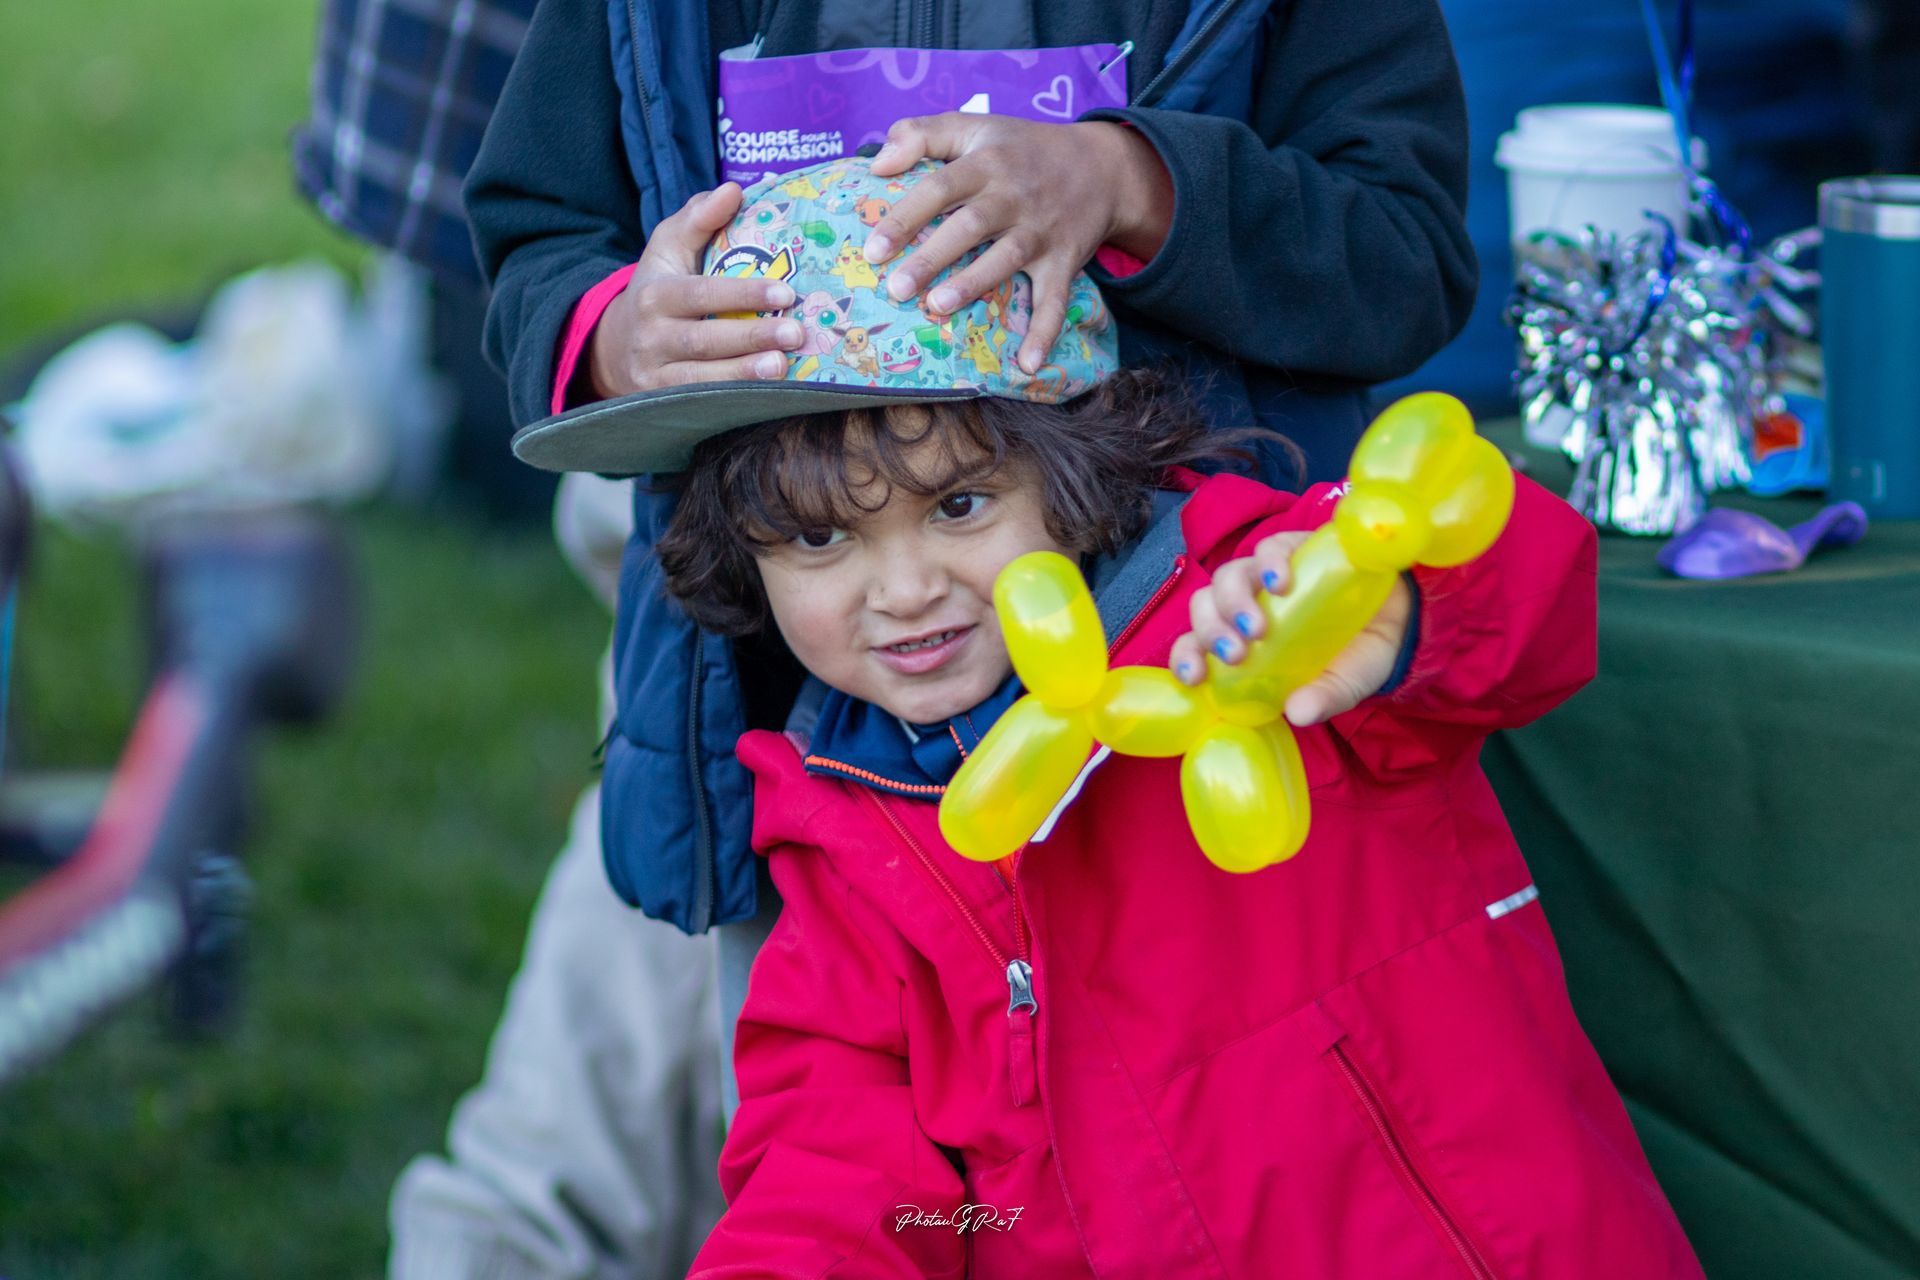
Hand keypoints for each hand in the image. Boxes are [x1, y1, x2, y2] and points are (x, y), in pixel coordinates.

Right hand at [589, 183, 806, 397]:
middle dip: (751, 336)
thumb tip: (733, 189)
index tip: (785, 292)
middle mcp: (651, 338)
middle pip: (704, 340)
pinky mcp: (663, 405)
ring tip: (783, 367)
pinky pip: (701, 404)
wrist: (613, 347)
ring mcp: (655, 376)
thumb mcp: (667, 248)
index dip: (741, 293)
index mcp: (655, 295)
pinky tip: (766, 396)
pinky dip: (732, 401)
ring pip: (701, 378)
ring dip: (743, 374)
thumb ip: (699, 218)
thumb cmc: (658, 288)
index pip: (701, 294)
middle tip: (796, 333)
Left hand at [863, 113, 1172, 373]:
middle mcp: (1014, 197)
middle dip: (932, 258)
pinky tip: (1026, 364)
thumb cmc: (1021, 149)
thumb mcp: (975, 126)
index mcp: (986, 163)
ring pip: (1005, 259)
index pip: (940, 187)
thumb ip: (922, 134)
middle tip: (896, 289)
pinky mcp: (1064, 261)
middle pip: (969, 226)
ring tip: (937, 307)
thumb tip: (877, 165)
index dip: (906, 217)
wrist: (1103, 165)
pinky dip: (1044, 332)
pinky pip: (1055, 299)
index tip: (873, 250)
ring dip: (973, 285)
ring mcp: (1041, 231)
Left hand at [1168, 532, 1414, 726]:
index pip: (1196, 645)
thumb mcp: (1343, 684)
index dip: (1186, 657)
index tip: (1195, 677)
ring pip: (1227, 577)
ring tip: (1258, 627)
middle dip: (1210, 631)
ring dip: (1234, 601)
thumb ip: (1322, 698)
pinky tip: (1282, 582)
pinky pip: (1268, 549)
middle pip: (1205, 607)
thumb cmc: (1359, 654)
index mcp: (1243, 643)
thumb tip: (1298, 713)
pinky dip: (1269, 563)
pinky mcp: (1293, 547)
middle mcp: (1246, 605)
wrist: (1405, 616)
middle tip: (1237, 654)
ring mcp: (1266, 575)